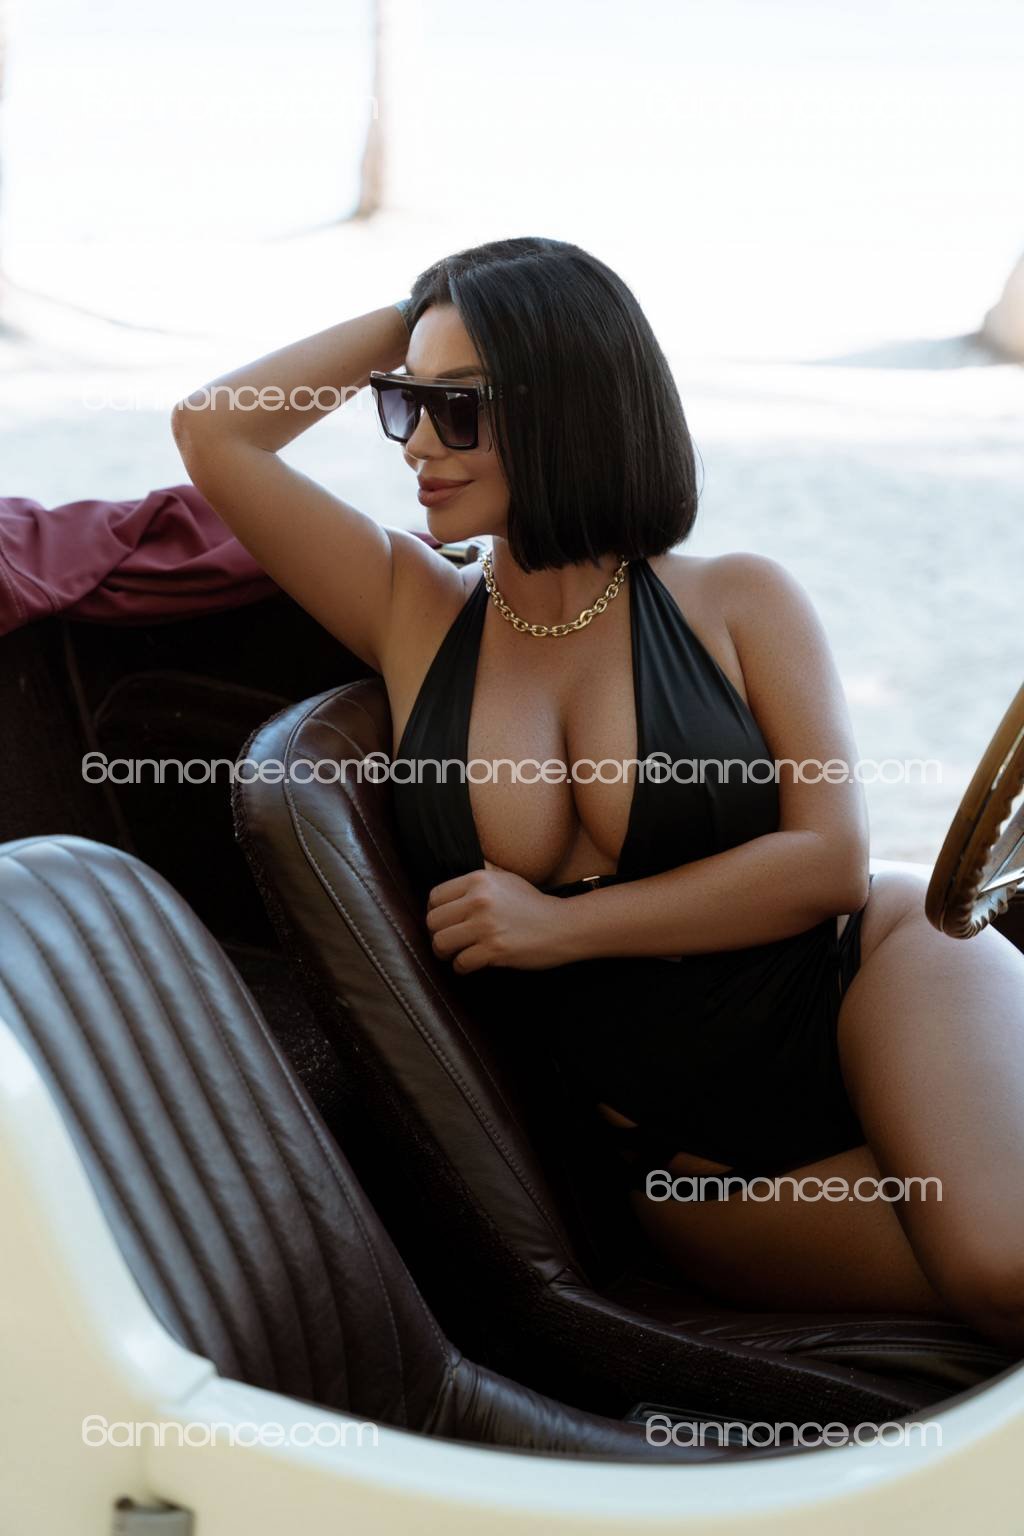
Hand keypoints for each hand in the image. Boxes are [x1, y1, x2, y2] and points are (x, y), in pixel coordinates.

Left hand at [425, 858, 568, 973]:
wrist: (562, 925)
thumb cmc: (533, 904)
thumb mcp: (505, 879)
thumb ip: (479, 879)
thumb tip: (452, 890)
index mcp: (479, 880)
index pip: (435, 896)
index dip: (436, 911)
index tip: (445, 921)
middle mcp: (479, 900)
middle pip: (433, 921)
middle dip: (437, 934)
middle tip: (449, 941)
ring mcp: (486, 926)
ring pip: (440, 943)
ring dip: (445, 953)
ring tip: (455, 954)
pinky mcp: (494, 950)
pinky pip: (460, 963)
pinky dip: (462, 968)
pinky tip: (470, 965)